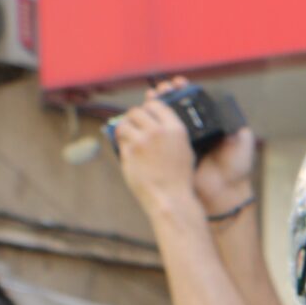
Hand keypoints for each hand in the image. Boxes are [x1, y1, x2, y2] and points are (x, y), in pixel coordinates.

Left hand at [112, 86, 198, 211]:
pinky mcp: (129, 152)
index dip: (148, 107)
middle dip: (133, 118)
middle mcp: (158, 131)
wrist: (171, 198)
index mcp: (176, 130)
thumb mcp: (185, 151)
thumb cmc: (179, 178)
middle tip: (134, 125)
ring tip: (128, 136)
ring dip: (125, 128)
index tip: (146, 113)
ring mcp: (142, 141)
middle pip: (137, 111)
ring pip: (124, 124)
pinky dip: (122, 143)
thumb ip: (171, 134)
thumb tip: (154, 121)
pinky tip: (128, 150)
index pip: (156, 105)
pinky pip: (120, 140)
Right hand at [156, 76, 259, 215]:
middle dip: (166, 93)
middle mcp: (192, 130)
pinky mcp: (169, 152)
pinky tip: (144, 114)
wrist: (223, 193)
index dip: (184, 90)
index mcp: (207, 125)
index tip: (179, 83)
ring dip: (154, 104)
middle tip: (162, 88)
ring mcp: (179, 141)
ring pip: (162, 118)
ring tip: (152, 95)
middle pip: (174, 106)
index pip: (192, 101)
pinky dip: (149, 124)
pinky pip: (157, 136)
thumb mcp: (242, 148)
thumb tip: (236, 121)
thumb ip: (240, 134)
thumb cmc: (236, 171)